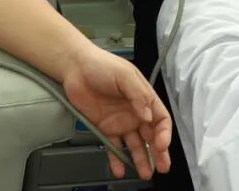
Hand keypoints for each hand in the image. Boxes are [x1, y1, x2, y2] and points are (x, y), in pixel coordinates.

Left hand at [61, 45, 171, 179]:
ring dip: (140, 159)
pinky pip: (113, 147)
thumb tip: (147, 115)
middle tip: (161, 167)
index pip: (161, 119)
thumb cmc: (101, 64)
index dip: (164, 134)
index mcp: (144, 98)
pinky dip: (116, 159)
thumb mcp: (125, 75)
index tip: (161, 145)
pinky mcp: (105, 128)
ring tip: (144, 173)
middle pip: (151, 136)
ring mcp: (120, 122)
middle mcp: (134, 112)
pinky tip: (120, 170)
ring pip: (135, 145)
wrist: (74, 67)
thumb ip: (138, 94)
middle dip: (158, 153)